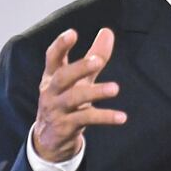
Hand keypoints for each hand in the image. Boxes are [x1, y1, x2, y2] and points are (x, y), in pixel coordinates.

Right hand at [32, 28, 126, 162]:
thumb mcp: (79, 78)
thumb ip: (94, 55)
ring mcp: (57, 109)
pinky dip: (104, 117)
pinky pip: (86, 119)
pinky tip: (121, 117)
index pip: (52, 57)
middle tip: (98, 61)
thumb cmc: (66, 100)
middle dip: (79, 68)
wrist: (49, 139)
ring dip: (95, 92)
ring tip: (115, 88)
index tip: (72, 33)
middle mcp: (51, 91)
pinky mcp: (65, 126)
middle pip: (62, 77)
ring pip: (74, 98)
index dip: (60, 45)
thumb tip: (108, 32)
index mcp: (52, 76)